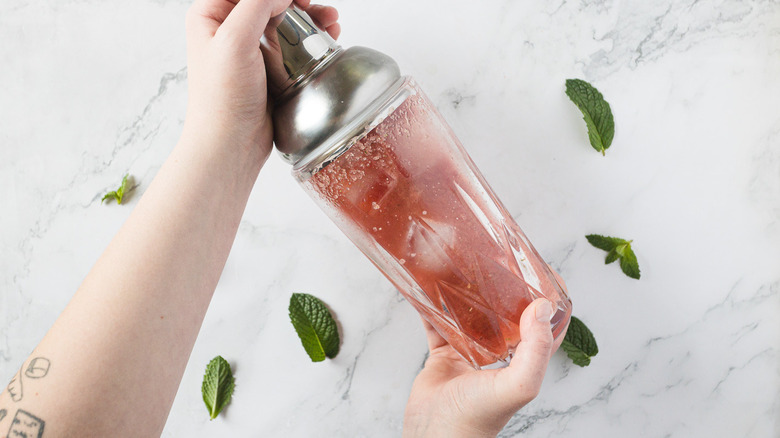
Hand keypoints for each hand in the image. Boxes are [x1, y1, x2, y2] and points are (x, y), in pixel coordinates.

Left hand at [184, 0, 339, 153]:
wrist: (231, 144)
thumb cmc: (222, 99)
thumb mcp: (234, 40)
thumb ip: (257, 3)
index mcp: (209, 14)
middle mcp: (227, 28)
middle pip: (268, 0)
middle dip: (297, 2)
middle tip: (316, 8)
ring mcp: (248, 49)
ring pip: (284, 19)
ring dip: (310, 17)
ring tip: (331, 23)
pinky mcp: (267, 68)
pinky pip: (292, 43)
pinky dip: (311, 37)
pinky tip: (327, 38)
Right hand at [403, 274, 569, 436]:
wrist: (434, 436)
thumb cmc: (477, 419)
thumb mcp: (518, 385)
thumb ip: (535, 349)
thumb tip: (542, 306)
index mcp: (524, 362)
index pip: (545, 325)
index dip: (550, 300)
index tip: (545, 272)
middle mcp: (500, 355)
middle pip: (508, 314)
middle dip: (507, 290)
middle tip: (502, 261)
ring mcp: (470, 354)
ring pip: (473, 316)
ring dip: (469, 294)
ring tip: (465, 267)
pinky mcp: (443, 356)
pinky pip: (438, 324)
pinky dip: (432, 307)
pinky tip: (427, 289)